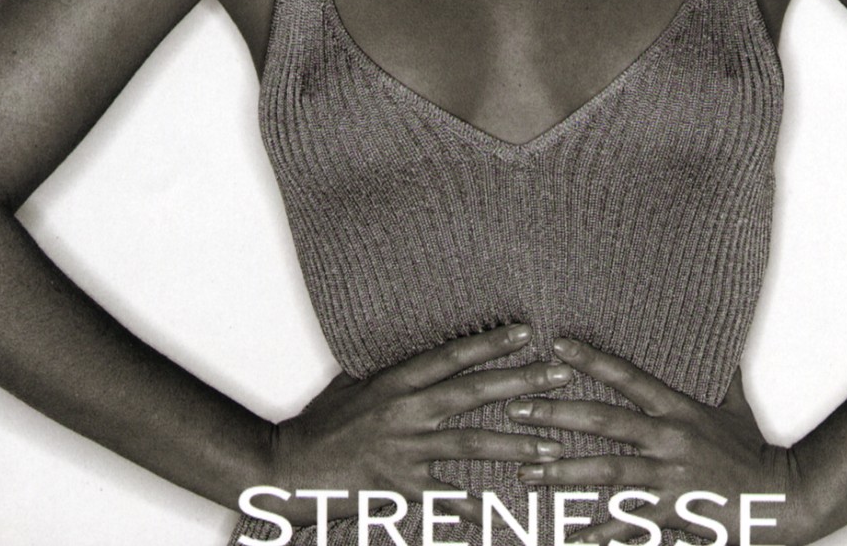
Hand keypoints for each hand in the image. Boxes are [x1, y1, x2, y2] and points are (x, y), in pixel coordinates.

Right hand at [267, 324, 571, 527]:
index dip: (490, 342)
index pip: (453, 355)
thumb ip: (392, 368)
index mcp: (396, 381)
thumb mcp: (354, 382)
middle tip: (558, 376)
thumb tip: (423, 349)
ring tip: (551, 447)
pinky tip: (504, 514)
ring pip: (471, 445)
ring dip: (515, 445)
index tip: (526, 331)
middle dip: (519, 383)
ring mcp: (405, 451)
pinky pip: (446, 498)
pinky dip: (475, 507)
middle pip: (472, 392)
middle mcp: (405, 411)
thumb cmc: (321, 424)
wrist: (287, 469)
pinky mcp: (401, 488)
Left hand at [508, 338, 805, 544]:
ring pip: (604, 473)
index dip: (591, 360)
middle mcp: (667, 441)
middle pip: (603, 423)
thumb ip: (717, 372)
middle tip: (517, 409)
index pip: (627, 377)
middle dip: (557, 416)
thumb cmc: (754, 451)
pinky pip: (626, 525)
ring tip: (526, 471)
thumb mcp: (734, 404)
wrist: (781, 499)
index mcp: (677, 409)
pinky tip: (569, 536)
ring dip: (562, 472)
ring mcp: (666, 480)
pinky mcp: (669, 515)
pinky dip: (597, 532)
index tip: (556, 346)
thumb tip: (715, 337)